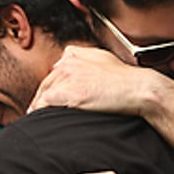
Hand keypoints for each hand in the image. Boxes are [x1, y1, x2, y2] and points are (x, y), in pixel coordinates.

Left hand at [32, 46, 161, 115]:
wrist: (138, 89)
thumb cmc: (125, 78)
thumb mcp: (102, 56)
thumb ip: (82, 55)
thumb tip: (63, 60)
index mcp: (74, 56)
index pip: (53, 72)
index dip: (48, 87)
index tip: (45, 98)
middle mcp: (68, 64)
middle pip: (45, 83)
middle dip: (40, 97)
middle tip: (35, 110)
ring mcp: (68, 79)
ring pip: (43, 93)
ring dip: (38, 106)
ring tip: (35, 117)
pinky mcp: (70, 94)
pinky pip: (46, 103)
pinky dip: (41, 111)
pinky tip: (40, 119)